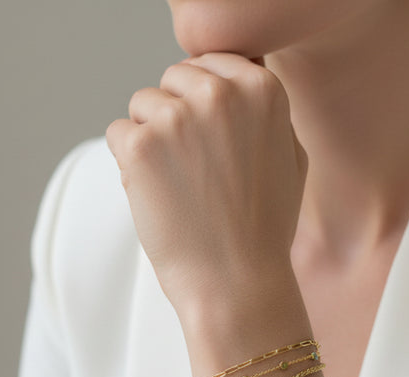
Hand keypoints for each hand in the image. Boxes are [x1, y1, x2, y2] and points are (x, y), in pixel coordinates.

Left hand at [105, 53, 307, 320]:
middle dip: (176, 114)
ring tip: (180, 185)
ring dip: (151, 138)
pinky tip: (158, 194)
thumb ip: (264, 108)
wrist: (237, 282)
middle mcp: (220, 93)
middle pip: (174, 77)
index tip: (213, 141)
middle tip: (196, 168)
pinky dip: (128, 163)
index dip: (205, 101)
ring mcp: (177, 117)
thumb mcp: (290, 154)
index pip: (212, 61)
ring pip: (143, 103)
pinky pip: (118, 133)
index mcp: (261, 88)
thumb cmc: (264, 227)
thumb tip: (240, 75)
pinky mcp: (140, 145)